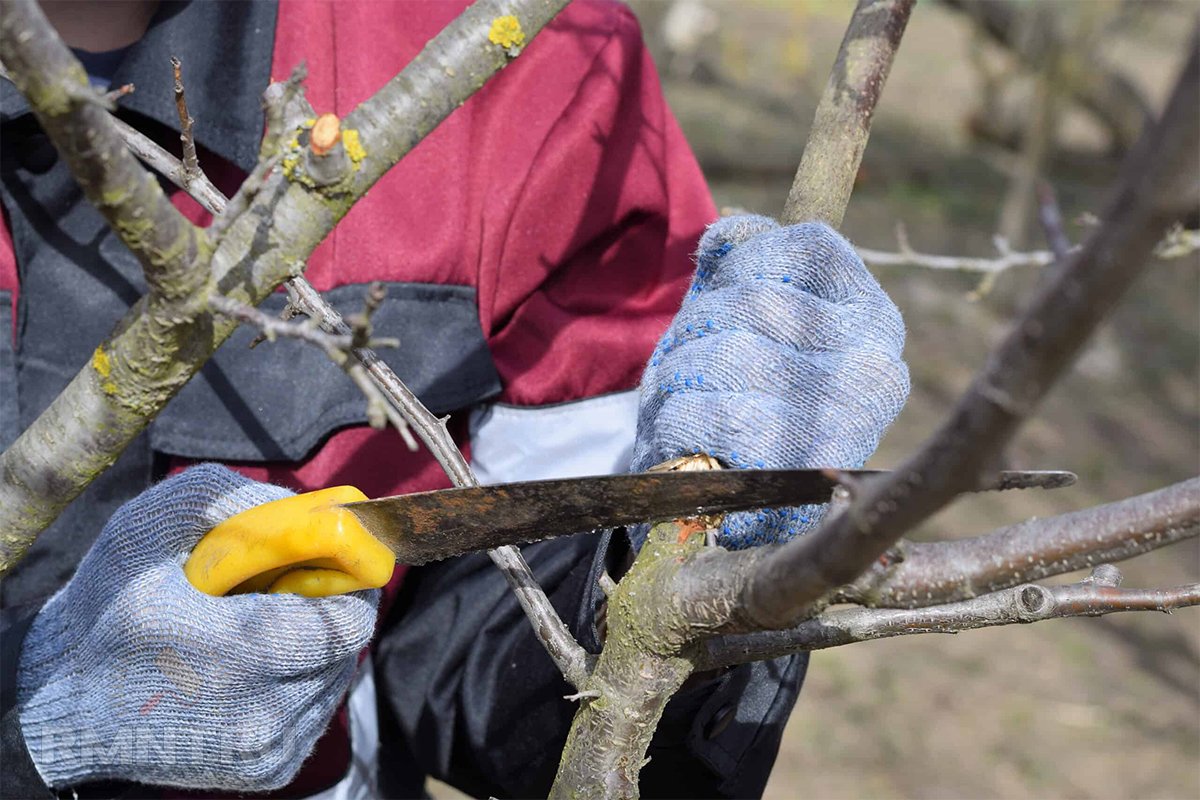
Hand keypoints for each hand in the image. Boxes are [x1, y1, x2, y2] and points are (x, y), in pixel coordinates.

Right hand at [17, 464, 379, 790]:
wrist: (65, 702)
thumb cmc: (108, 606)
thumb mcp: (148, 530)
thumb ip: (233, 501)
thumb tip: (317, 508)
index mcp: (232, 652)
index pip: (344, 619)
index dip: (342, 584)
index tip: (319, 565)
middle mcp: (255, 714)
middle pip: (347, 648)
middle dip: (327, 610)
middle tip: (285, 593)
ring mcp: (263, 750)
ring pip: (335, 679)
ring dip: (313, 648)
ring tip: (255, 632)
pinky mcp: (267, 771)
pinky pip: (316, 712)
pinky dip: (297, 684)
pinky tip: (249, 670)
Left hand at [631, 215, 908, 547]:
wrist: (732, 512)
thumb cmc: (739, 397)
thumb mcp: (744, 318)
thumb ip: (742, 262)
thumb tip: (728, 234)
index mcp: (873, 321)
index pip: (805, 246)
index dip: (744, 264)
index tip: (724, 297)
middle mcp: (874, 368)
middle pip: (752, 301)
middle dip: (698, 331)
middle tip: (692, 369)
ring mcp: (840, 421)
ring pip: (720, 355)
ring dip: (677, 380)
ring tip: (687, 408)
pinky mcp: (789, 472)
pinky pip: (701, 415)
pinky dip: (671, 425)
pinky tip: (686, 445)